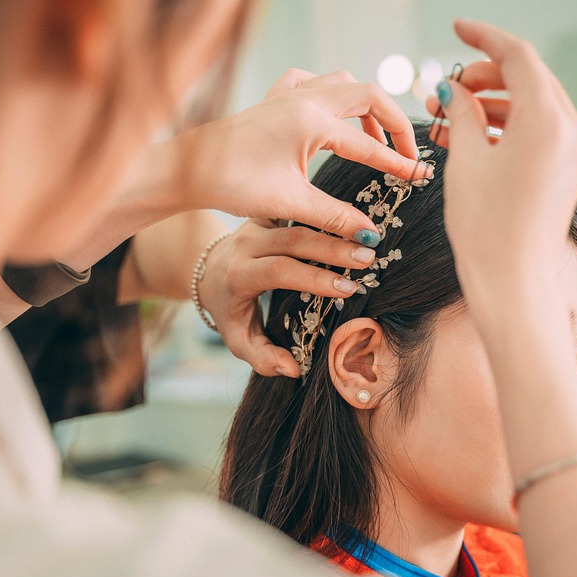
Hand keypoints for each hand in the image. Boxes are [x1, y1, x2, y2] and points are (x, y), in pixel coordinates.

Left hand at [165, 70, 429, 244]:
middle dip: (394, 122)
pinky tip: (331, 114)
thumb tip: (370, 234)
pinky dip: (332, 93)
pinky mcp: (274, 99)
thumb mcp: (290, 202)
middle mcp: (304, 98)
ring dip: (367, 105)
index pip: (368, 143)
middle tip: (406, 152)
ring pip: (343, 82)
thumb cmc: (232, 182)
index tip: (420, 177)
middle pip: (369, 94)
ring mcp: (288, 93)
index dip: (398, 163)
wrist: (187, 169)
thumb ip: (335, 216)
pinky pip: (313, 81)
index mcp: (311, 120)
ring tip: (376, 137)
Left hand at [199, 218, 376, 376]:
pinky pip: (298, 207)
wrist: (209, 271)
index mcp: (239, 274)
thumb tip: (293, 369)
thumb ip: (261, 358)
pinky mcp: (268, 212)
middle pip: (292, 240)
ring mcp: (257, 224)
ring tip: (367, 235)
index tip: (348, 288)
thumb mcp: (237, 339)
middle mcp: (246, 244)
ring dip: (335, 225)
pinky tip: (353, 218)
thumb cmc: (230, 309)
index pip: (278, 271)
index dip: (313, 278)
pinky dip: (325, 211)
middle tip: (367, 257)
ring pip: (297, 218)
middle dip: (332, 248)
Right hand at [426, 20, 576, 310]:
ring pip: (532, 105)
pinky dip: (507, 126)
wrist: (511, 282)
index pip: (517, 57)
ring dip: (492, 103)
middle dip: (484, 76)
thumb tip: (453, 89)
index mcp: (548, 120)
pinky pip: (539, 130)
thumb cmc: (485, 225)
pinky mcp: (569, 170)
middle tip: (446, 89)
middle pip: (528, 78)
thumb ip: (460, 113)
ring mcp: (575, 151)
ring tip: (449, 117)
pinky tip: (471, 137)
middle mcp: (571, 130)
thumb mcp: (465, 160)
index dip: (483, 39)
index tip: (457, 28)